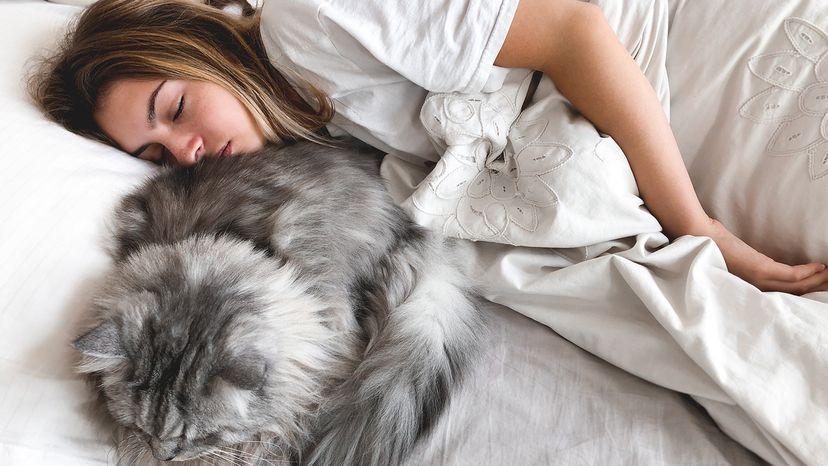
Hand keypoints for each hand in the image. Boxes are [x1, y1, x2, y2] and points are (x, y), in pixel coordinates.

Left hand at [701, 218, 827, 294]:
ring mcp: (757, 280)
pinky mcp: (760, 269)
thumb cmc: (710, 245)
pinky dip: (808, 271)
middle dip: (816, 289)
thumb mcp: (731, 259)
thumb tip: (761, 262)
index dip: (801, 293)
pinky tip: (819, 266)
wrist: (696, 234)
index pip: (780, 296)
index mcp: (747, 288)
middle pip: (793, 294)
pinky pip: (792, 275)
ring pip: (797, 286)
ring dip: (818, 281)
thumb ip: (748, 265)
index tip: (816, 288)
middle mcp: (753, 289)